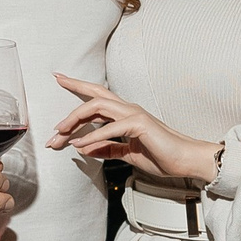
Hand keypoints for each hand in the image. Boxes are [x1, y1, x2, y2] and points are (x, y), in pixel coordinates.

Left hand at [49, 75, 220, 187]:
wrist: (186, 161)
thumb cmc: (161, 156)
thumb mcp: (126, 154)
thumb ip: (106, 149)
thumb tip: (83, 147)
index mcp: (125, 114)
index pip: (97, 97)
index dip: (77, 86)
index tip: (59, 78)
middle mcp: (128, 109)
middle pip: (94, 96)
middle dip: (71, 97)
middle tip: (54, 109)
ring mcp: (134, 114)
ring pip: (98, 107)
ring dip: (76, 119)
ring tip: (60, 134)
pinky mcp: (139, 125)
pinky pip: (110, 129)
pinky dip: (93, 137)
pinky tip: (80, 145)